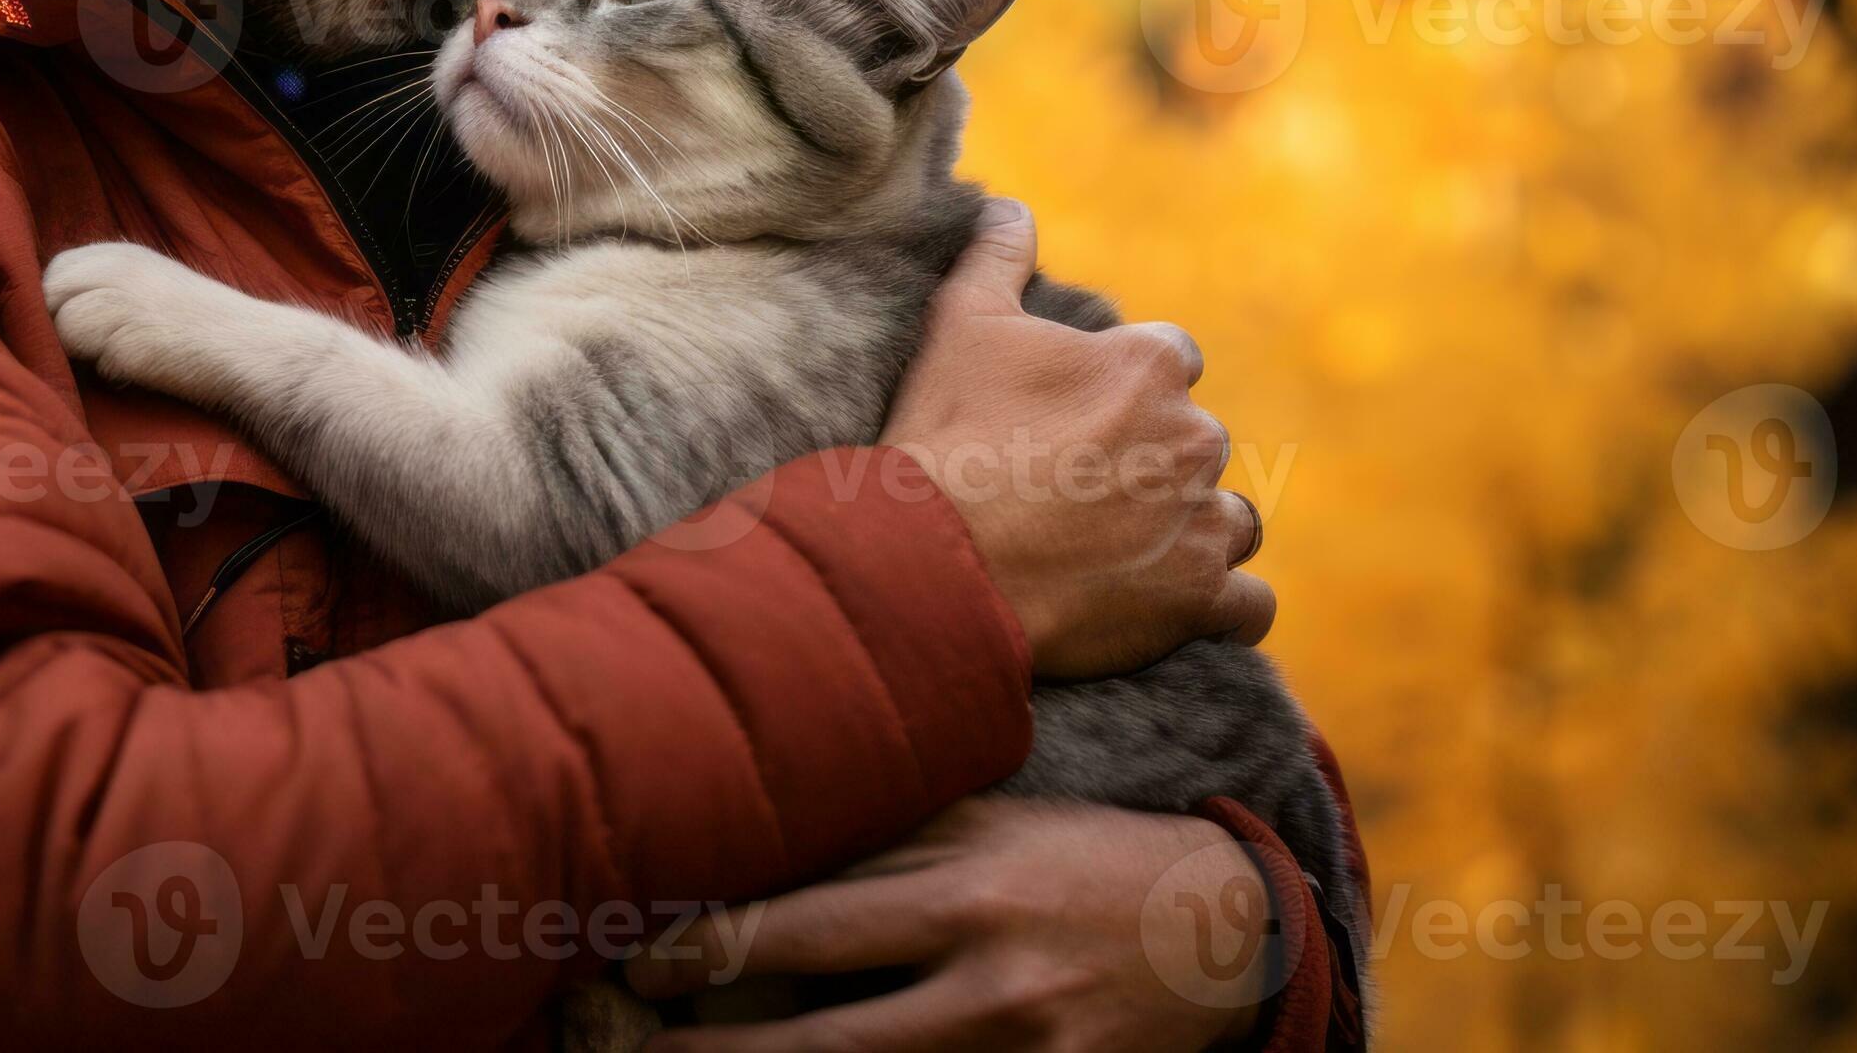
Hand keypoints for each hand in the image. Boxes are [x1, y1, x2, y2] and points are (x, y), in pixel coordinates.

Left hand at [628, 797, 1279, 1050]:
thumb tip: (755, 853)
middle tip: (635, 1046)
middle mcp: (987, 983)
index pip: (804, 929)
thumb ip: (880, 843)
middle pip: (820, 1041)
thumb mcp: (983, 825)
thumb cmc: (1074, 861)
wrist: (1221, 931)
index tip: (638, 962)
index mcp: (962, 891)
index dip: (707, 952)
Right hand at [880, 200, 1270, 679]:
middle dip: (1157, 465)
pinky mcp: (1200, 598)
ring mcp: (1201, 521)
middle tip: (1086, 494)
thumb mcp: (961, 323)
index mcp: (1148, 365)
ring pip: (1232, 520)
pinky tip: (1182, 607)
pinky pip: (1250, 604)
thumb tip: (1010, 205)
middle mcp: (1193, 437)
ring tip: (1129, 553)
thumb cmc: (950, 436)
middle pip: (1198, 444)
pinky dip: (1225, 606)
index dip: (1129, 391)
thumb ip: (997, 255)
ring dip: (1195, 531)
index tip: (1086, 419)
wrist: (939, 559)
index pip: (1173, 363)